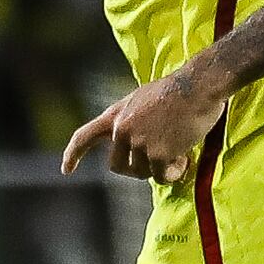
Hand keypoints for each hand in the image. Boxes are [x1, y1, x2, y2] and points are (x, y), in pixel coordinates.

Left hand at [62, 63, 222, 180]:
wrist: (197, 87)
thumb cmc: (178, 90)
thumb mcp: (142, 99)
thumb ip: (131, 119)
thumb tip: (132, 143)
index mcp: (116, 114)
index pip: (84, 136)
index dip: (73, 154)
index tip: (66, 170)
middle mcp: (122, 129)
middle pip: (117, 166)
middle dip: (135, 169)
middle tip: (158, 163)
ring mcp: (138, 142)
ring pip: (143, 173)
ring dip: (162, 168)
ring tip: (179, 152)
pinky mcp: (156, 153)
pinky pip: (162, 176)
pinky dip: (175, 172)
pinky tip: (186, 157)